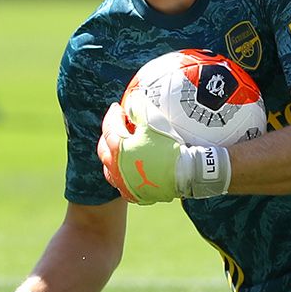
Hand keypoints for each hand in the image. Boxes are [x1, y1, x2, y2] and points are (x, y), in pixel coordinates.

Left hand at [96, 98, 230, 203]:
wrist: (186, 173)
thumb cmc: (168, 146)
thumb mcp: (153, 120)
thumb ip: (139, 106)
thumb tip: (133, 97)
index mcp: (118, 149)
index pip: (109, 127)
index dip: (113, 115)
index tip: (119, 108)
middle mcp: (115, 168)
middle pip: (104, 148)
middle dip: (108, 134)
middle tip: (117, 125)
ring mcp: (124, 184)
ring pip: (109, 168)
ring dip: (112, 155)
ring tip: (120, 148)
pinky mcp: (135, 194)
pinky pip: (123, 183)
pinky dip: (123, 174)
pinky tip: (129, 169)